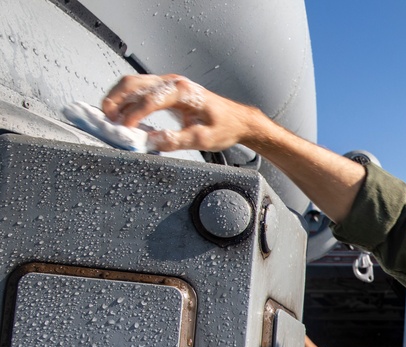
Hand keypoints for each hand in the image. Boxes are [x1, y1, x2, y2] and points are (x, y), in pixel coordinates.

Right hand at [101, 74, 259, 152]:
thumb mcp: (203, 139)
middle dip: (116, 100)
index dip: (133, 113)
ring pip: (133, 83)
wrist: (236, 120)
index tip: (123, 128)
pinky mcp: (165, 89)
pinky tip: (121, 112)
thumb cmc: (223, 127)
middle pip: (134, 84)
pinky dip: (126, 98)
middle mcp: (173, 82)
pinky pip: (139, 88)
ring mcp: (168, 83)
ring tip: (108, 116)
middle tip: (106, 119)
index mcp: (182, 92)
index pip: (149, 99)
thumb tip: (153, 141)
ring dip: (118, 97)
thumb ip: (177, 140)